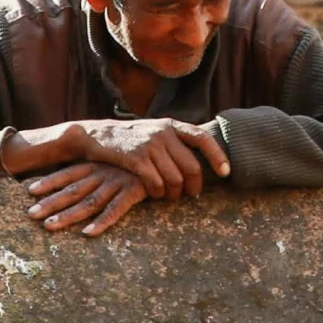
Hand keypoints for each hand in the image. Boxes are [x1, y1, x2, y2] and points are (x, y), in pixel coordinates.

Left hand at [25, 161, 146, 236]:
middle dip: (50, 202)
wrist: (172, 153)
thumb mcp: (120, 161)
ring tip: (49, 226)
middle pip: (72, 190)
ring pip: (89, 201)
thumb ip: (104, 168)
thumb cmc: (143, 161)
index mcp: (99, 165)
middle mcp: (104, 173)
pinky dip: (102, 221)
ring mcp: (118, 182)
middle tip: (30, 215)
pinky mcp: (134, 191)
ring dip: (68, 215)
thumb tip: (85, 179)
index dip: (50, 181)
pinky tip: (88, 233)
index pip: (69, 173)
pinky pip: (116, 209)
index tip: (29, 190)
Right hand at [74, 118, 230, 199]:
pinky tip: (154, 195)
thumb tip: (201, 160)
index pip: (202, 138)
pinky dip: (157, 194)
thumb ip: (175, 141)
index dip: (217, 156)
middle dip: (193, 186)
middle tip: (190, 196)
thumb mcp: (154, 131)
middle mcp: (163, 133)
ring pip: (175, 179)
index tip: (225, 173)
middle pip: (191, 167)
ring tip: (169, 197)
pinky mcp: (135, 159)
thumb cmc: (129, 139)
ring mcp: (149, 145)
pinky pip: (156, 184)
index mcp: (171, 125)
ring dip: (174, 194)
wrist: (96, 136)